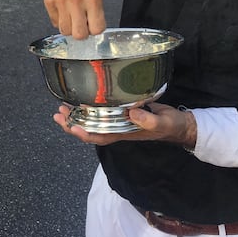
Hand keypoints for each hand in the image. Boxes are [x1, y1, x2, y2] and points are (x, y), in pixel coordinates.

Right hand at [40, 0, 105, 38]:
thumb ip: (96, 8)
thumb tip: (93, 27)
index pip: (97, 28)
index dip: (96, 29)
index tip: (94, 25)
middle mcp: (77, 0)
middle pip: (79, 34)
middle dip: (82, 33)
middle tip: (82, 25)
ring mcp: (61, 1)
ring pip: (65, 30)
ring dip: (70, 27)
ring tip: (72, 17)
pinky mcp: (49, 1)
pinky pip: (55, 21)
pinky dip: (60, 19)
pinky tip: (64, 9)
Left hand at [53, 102, 196, 147]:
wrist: (179, 125)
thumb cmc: (170, 125)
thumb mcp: (162, 122)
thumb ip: (149, 119)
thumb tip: (132, 114)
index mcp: (124, 132)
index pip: (99, 136)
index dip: (84, 133)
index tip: (70, 125)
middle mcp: (118, 128)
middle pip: (90, 129)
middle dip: (72, 123)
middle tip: (57, 113)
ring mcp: (119, 121)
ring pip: (92, 121)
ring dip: (76, 116)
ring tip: (61, 108)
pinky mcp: (122, 112)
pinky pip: (101, 113)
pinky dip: (89, 108)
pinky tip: (81, 100)